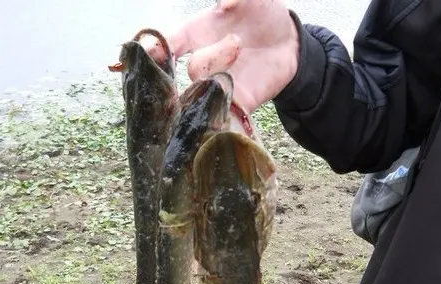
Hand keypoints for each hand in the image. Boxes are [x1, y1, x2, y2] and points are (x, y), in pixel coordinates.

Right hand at [140, 0, 300, 112]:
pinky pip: (227, 115)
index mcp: (197, 34)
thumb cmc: (263, 14)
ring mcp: (220, 84)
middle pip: (193, 70)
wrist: (289, 42)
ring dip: (221, 80)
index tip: (151, 50)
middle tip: (237, 43)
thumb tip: (225, 2)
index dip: (155, 50)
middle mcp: (204, 62)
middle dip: (211, 57)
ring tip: (240, 58)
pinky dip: (227, 115)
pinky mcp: (238, 103)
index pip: (167, 46)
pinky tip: (232, 110)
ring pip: (208, 94)